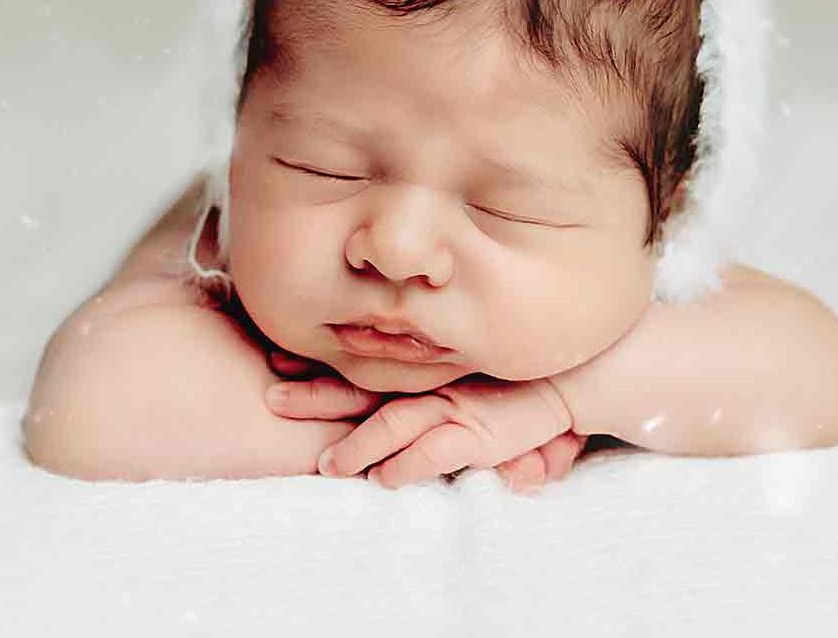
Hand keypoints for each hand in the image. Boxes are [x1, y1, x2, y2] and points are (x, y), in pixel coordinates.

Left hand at [270, 372, 575, 491]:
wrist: (564, 375)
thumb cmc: (508, 378)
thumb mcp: (459, 377)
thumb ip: (422, 389)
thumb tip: (374, 406)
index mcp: (415, 370)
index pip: (357, 366)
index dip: (316, 366)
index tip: (273, 359)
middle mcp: (426, 384)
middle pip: (359, 390)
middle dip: (315, 394)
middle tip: (272, 396)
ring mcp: (450, 407)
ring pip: (391, 423)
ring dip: (356, 446)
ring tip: (326, 465)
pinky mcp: (476, 433)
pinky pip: (434, 452)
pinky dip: (406, 466)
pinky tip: (384, 478)